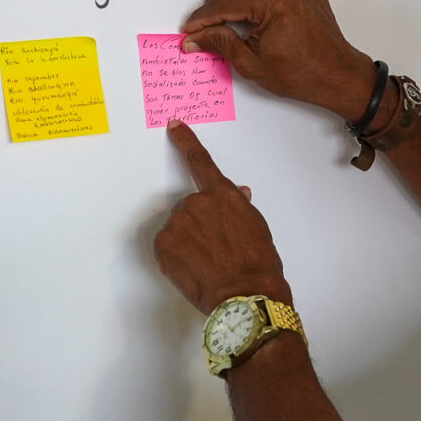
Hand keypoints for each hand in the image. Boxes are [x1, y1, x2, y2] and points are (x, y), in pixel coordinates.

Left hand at [154, 120, 291, 315]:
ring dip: (188, 239)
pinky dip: (177, 255)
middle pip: (190, 205)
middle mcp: (196, 203)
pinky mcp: (163, 245)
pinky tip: (195, 268)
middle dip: (199, 221)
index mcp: (222, 194)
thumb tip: (236, 195)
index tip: (174, 126)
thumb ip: (239, 206)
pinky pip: (168, 245)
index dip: (186, 141)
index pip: (200, 162)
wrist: (245, 293)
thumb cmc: (258, 261)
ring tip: (208, 261)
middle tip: (216, 245)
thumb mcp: (255, 226)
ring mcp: (177, 224)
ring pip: (178, 227)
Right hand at [180, 0, 374, 120]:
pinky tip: (255, 3)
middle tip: (211, 21)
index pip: (226, 3)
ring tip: (231, 6)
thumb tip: (195, 38)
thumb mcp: (252, 63)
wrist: (337, 74)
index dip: (203, 18)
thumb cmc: (302, 73)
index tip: (191, 28)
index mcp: (273, 3)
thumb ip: (221, 43)